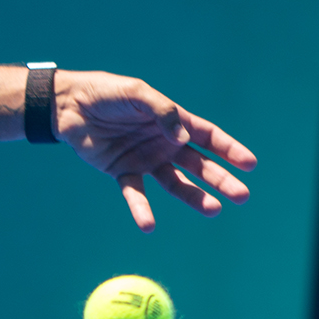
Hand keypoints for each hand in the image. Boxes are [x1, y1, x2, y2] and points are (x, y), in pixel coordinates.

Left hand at [53, 71, 256, 231]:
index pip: (208, 137)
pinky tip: (148, 225)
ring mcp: (145, 159)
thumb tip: (184, 138)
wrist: (68, 105)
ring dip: (194, 197)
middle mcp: (164, 143)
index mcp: (172, 121)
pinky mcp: (123, 172)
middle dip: (221, 179)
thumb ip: (162, 111)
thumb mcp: (137, 94)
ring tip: (213, 210)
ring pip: (176, 183)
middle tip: (242, 196)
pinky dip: (142, 209)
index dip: (229, 150)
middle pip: (199, 165)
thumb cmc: (105, 93)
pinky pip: (136, 194)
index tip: (250, 164)